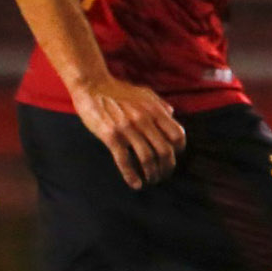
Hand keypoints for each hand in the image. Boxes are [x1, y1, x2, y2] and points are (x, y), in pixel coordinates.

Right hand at [71, 72, 186, 187]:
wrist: (92, 86)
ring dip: (152, 174)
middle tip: (164, 175)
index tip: (173, 156)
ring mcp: (128, 129)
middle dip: (167, 167)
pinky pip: (124, 160)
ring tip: (151, 180)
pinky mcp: (111, 136)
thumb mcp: (144, 92)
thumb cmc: (118, 90)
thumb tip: (172, 114)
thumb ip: (159, 104)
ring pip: (147, 159)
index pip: (177, 135)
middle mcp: (144, 120)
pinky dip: (132, 176)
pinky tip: (136, 184)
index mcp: (155, 110)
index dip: (179, 149)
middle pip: (165, 151)